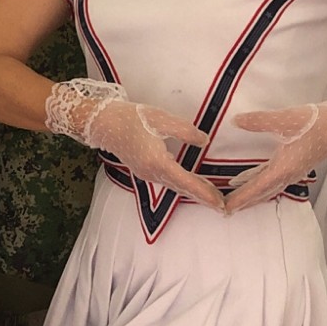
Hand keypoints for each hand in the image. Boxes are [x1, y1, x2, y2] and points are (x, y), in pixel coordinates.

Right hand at [44, 79, 223, 211]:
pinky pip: (167, 182)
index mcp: (157, 162)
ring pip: (175, 187)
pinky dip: (183, 186)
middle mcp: (151, 173)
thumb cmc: (130, 118)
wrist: (101, 122)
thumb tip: (204, 141)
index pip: (186, 181)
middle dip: (203, 198)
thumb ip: (185, 131)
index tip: (220, 203)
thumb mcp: (160, 119)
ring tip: (213, 198)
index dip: (205, 192)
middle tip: (224, 207)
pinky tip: (191, 185)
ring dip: (194, 193)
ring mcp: (146, 174)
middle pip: (182, 189)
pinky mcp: (143, 170)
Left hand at [226, 76, 326, 210]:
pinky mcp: (297, 163)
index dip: (239, 199)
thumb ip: (259, 121)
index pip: (256, 188)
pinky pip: (274, 179)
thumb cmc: (318, 122)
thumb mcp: (285, 119)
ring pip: (268, 188)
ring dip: (252, 195)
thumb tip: (235, 121)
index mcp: (284, 168)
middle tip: (224, 211)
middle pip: (261, 193)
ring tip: (235, 201)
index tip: (224, 209)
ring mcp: (294, 170)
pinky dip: (260, 183)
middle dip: (243, 202)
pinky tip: (251, 179)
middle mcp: (288, 174)